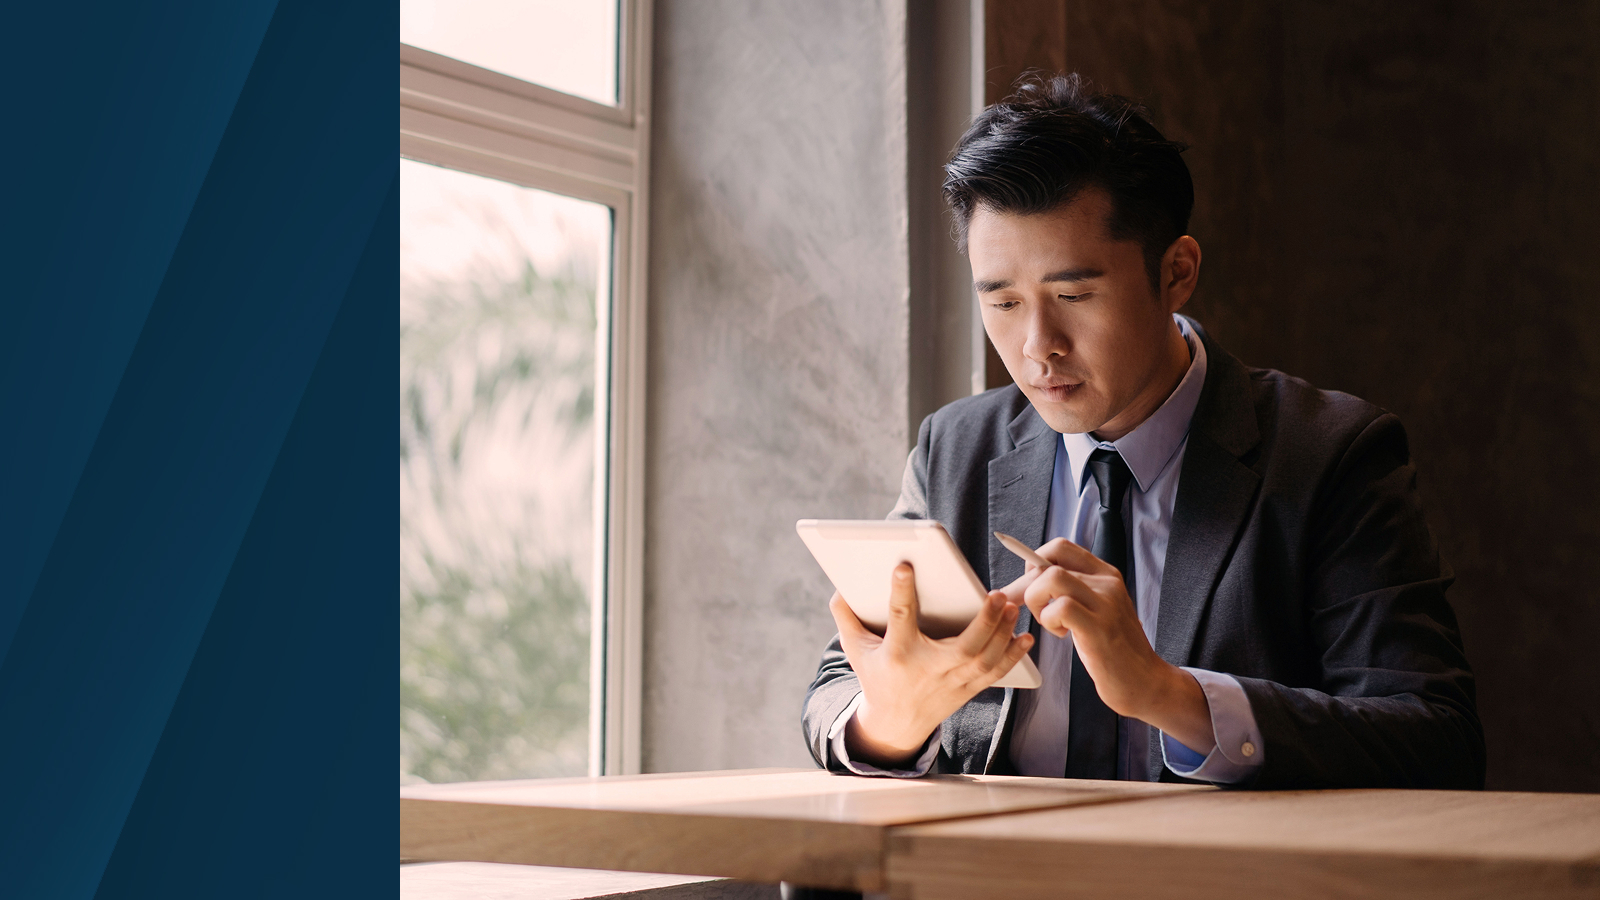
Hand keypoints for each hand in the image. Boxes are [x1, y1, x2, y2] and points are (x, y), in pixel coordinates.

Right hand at [830, 563, 1033, 766]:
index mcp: (897, 654)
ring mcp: (952, 682)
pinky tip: (1024, 636)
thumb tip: (839, 589)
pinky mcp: (968, 689)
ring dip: (1002, 633)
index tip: (905, 566)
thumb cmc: (876, 675)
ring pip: (984, 660)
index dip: (901, 592)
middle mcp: (928, 669)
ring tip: (1011, 606)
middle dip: (983, 621)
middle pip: (962, 647)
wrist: (896, 722)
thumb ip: (846, 618)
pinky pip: (995, 673)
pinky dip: (1012, 655)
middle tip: (996, 594)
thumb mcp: (856, 649)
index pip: (899, 619)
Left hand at [1005, 538, 1215, 752]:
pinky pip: (1060, 607)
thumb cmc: (1112, 649)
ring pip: (1051, 579)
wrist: (1145, 681)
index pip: (1060, 546)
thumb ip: (1072, 590)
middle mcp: (1106, 582)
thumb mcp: (1095, 609)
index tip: (1031, 586)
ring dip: (1036, 601)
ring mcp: (1105, 603)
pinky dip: (1049, 620)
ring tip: (1049, 622)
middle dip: (1024, 587)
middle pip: (1048, 563)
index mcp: (1105, 574)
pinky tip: (1061, 634)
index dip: (1035, 563)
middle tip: (1024, 608)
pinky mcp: (1099, 627)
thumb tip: (1028, 579)